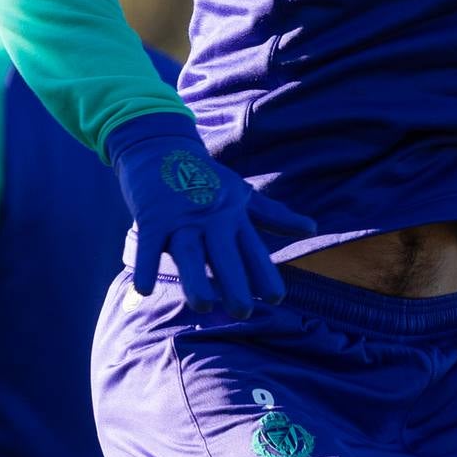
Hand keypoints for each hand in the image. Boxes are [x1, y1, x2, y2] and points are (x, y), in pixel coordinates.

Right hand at [108, 113, 317, 313]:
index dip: (264, 272)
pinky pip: (148, 243)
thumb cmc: (204, 175)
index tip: (276, 298)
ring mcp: (180, 217)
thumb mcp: (241, 194)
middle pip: (223, 253)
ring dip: (195, 278)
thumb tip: (312, 229)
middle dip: (234, 281)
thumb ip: (274, 216)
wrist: (159, 143)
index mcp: (233, 214)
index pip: (252, 247)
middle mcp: (210, 217)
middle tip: (243, 313)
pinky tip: (144, 288)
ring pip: (189, 250)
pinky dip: (145, 264)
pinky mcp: (152, 215)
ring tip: (203, 306)